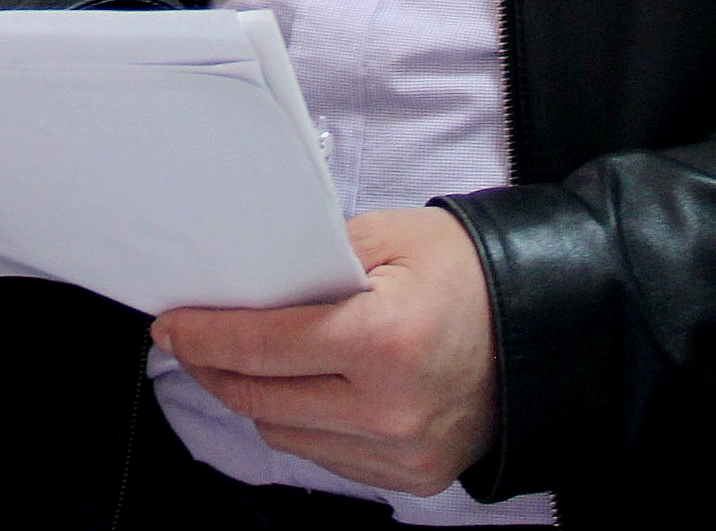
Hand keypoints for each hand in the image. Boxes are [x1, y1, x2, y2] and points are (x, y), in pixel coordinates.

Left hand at [151, 206, 497, 497]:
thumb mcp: (387, 238)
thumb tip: (247, 284)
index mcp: (383, 341)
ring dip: (254, 398)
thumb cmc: (466, 274)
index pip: (264, 347)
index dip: (205, 336)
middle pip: (263, 399)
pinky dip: (300, 424)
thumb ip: (313, 259)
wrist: (544, 327)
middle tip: (189, 340)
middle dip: (214, 367)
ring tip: (238, 361)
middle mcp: (390, 408)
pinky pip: (326, 456)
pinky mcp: (410, 477)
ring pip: (286, 434)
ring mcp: (401, 451)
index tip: (171, 326)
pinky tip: (295, 390)